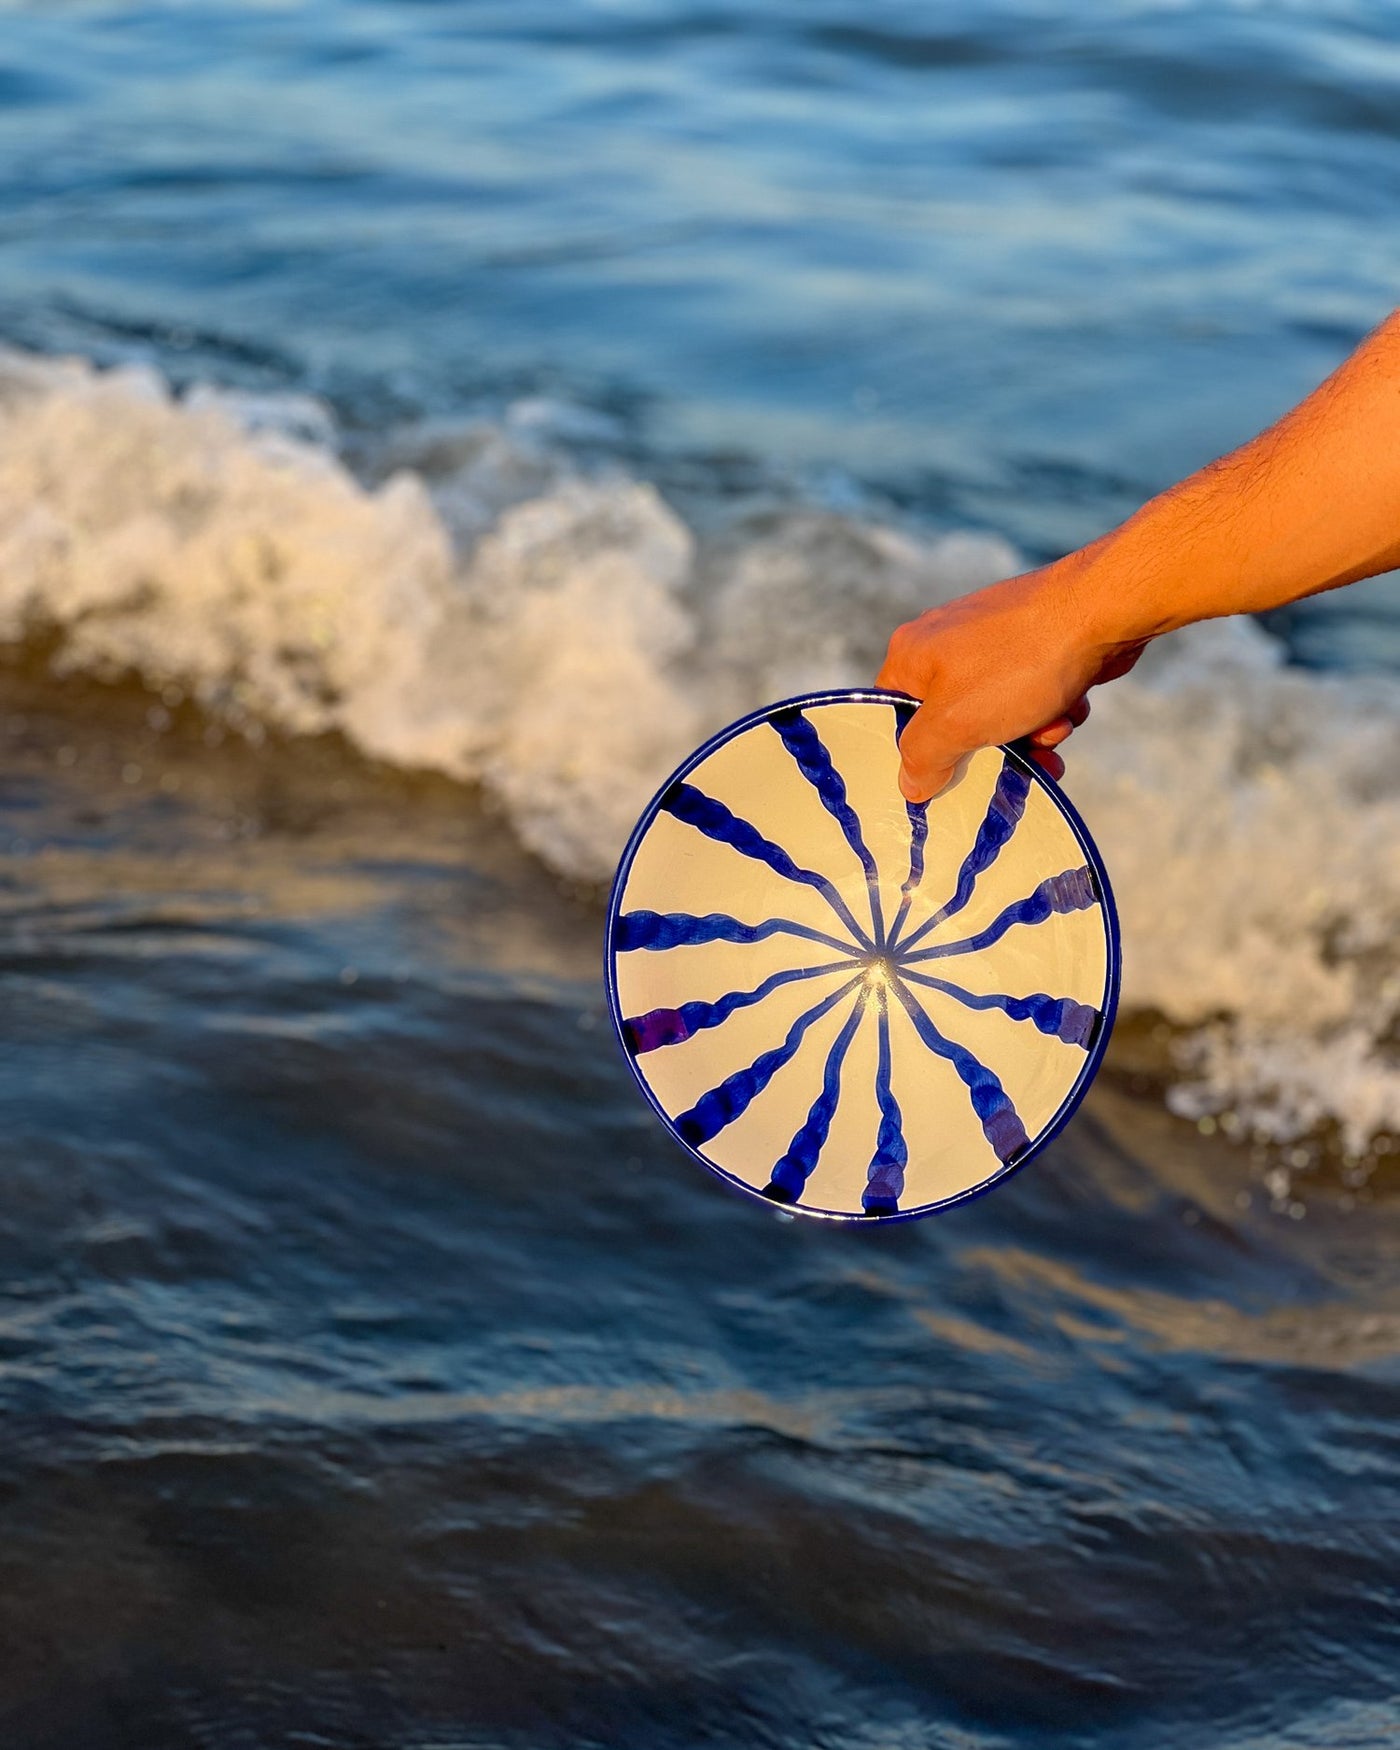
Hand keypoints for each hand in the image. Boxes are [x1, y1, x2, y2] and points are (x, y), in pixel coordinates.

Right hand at [875, 559, 1147, 800]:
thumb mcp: (956, 723)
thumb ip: (922, 758)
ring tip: (1053, 728)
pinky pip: (1030, 695)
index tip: (946, 783)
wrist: (1103, 610)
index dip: (918, 756)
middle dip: (992, 751)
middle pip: (953, 723)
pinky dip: (1050, 710)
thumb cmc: (1019, 664)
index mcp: (912, 654)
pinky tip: (1071, 705)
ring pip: (998, 715)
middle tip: (1022, 767)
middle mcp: (946, 643)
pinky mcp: (1032, 643)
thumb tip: (909, 785)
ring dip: (1030, 735)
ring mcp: (992, 641)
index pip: (895, 718)